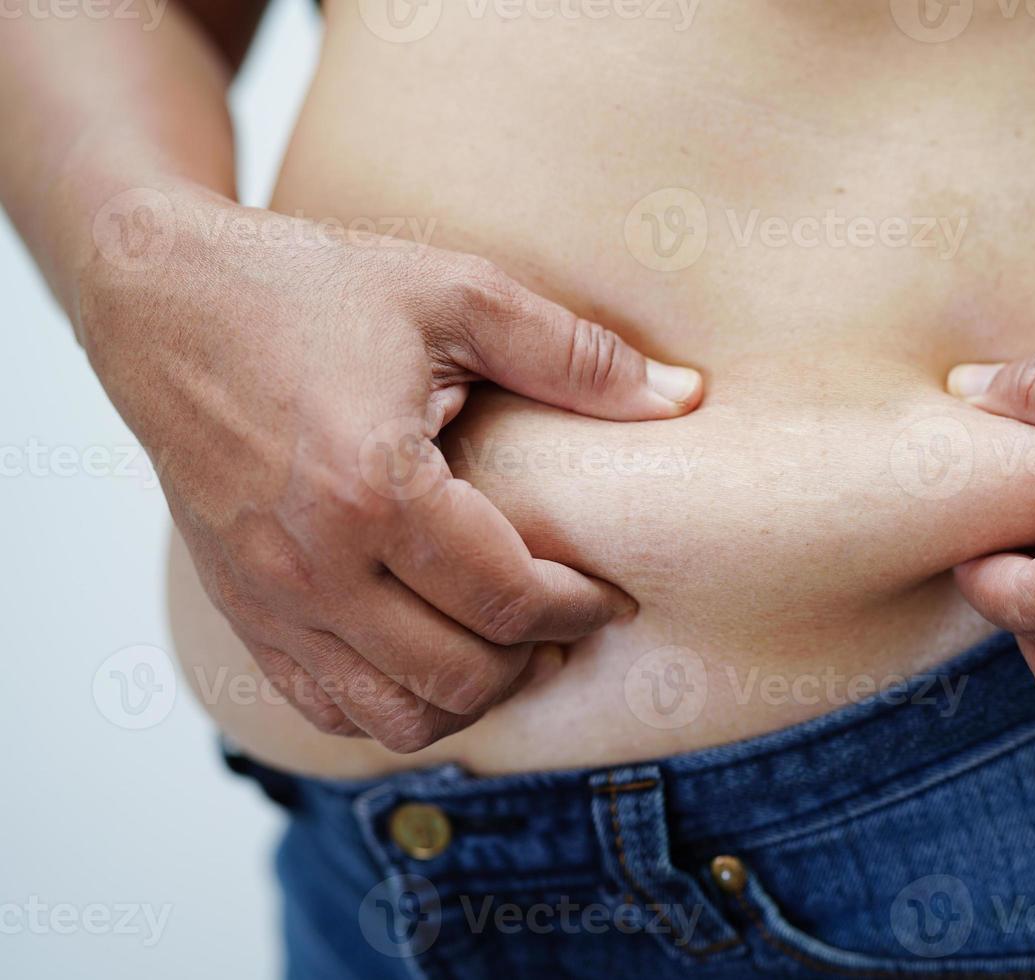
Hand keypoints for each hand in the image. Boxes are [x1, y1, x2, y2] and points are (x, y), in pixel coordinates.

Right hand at [80, 187, 702, 750]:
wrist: (163, 300)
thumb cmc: (307, 288)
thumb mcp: (454, 292)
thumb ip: (574, 355)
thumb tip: (682, 398)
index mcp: (370, 490)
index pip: (507, 602)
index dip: (581, 608)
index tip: (613, 593)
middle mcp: (311, 565)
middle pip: (458, 678)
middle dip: (535, 659)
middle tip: (569, 618)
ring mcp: (267, 600)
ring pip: (393, 718)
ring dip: (470, 697)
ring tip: (507, 643)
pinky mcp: (239, 611)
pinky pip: (327, 708)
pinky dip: (395, 703)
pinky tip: (432, 652)